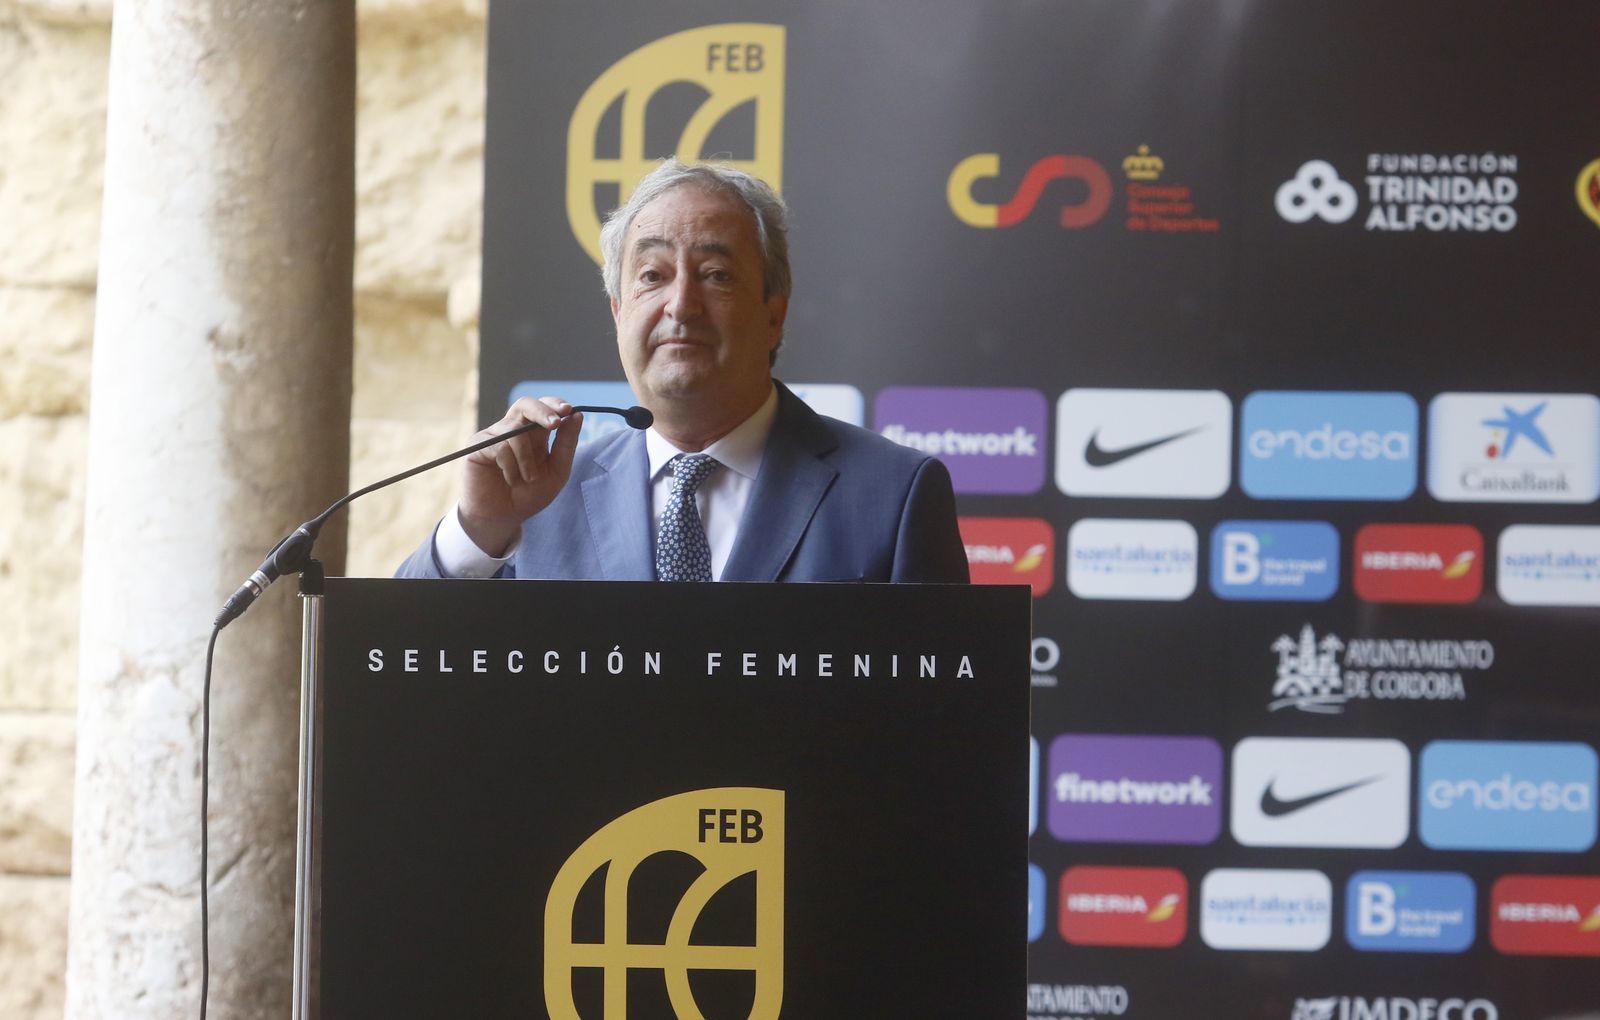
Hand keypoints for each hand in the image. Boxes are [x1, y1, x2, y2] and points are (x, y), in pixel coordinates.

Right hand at [457, 397, 581, 555]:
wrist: (503, 518)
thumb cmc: (529, 495)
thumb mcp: (557, 472)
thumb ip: (566, 444)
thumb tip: (577, 415)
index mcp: (535, 434)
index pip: (544, 407)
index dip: (555, 404)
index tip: (568, 410)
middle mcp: (514, 430)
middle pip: (526, 404)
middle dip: (542, 411)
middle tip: (555, 423)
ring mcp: (494, 435)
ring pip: (515, 432)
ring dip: (527, 458)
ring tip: (528, 478)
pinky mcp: (478, 445)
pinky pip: (500, 446)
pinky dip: (510, 465)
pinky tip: (509, 479)